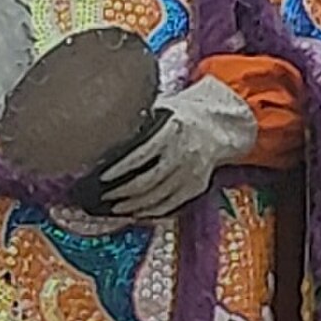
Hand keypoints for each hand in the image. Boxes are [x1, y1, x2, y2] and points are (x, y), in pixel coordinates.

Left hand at [93, 75, 256, 218]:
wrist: (218, 126)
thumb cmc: (183, 116)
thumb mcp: (162, 108)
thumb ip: (140, 120)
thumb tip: (107, 131)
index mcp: (172, 131)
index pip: (141, 155)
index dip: (119, 169)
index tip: (102, 177)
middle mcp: (184, 153)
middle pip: (148, 181)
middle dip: (123, 192)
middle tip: (106, 196)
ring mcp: (192, 173)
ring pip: (159, 197)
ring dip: (135, 206)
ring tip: (116, 208)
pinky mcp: (196, 187)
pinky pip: (171, 205)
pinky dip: (152, 212)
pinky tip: (137, 212)